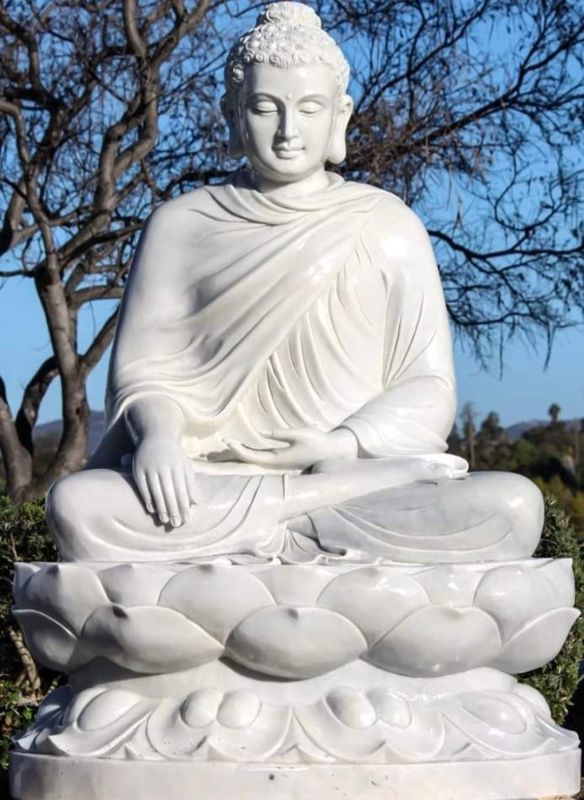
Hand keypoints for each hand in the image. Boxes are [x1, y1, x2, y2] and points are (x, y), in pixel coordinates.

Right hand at [132, 436, 197, 526]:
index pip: (182, 490)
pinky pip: (143, 487)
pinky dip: (147, 499)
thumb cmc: (174, 455)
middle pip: (169, 492)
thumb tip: (196, 502)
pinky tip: (152, 510)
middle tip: (176, 524)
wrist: (156, 436)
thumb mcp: (185, 465)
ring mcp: (150, 468)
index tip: (186, 518)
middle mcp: (164, 467)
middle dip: (174, 509)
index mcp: (178, 466)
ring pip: (156, 491)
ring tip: (165, 520)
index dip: (184, 505)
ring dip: (161, 507)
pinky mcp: (138, 469)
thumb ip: (191, 483)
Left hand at [223, 427, 357, 469]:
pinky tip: (245, 447)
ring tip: (229, 444)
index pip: (253, 456)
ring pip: (255, 459)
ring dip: (242, 452)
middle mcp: (276, 463)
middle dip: (236, 452)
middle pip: (251, 459)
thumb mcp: (300, 434)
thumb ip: (282, 434)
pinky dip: (251, 452)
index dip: (239, 450)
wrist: (331, 452)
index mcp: (278, 459)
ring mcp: (279, 462)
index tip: (228, 442)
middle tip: (223, 442)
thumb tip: (264, 432)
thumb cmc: (317, 441)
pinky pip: (262, 456)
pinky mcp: (282, 459)